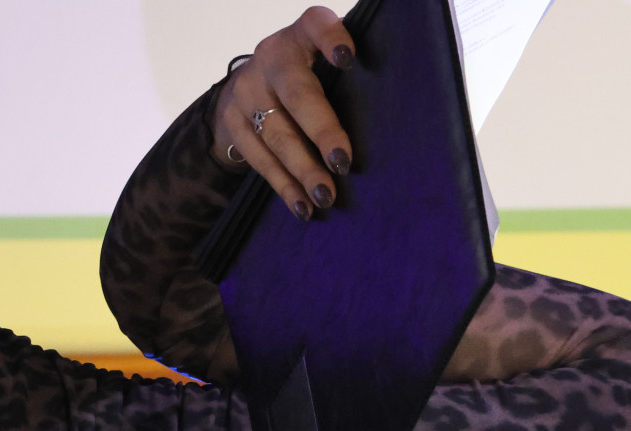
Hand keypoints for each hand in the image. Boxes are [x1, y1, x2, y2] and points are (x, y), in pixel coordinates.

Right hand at [212, 7, 355, 222]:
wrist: (243, 88)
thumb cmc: (303, 78)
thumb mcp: (319, 63)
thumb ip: (345, 78)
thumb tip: (397, 117)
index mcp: (300, 37)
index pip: (316, 25)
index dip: (331, 37)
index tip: (349, 57)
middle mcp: (271, 58)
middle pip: (297, 94)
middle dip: (322, 131)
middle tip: (343, 162)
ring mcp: (247, 91)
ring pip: (278, 134)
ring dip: (304, 169)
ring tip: (327, 196)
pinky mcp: (233, 124)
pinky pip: (261, 159)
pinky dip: (284, 185)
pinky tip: (303, 205)